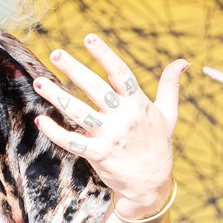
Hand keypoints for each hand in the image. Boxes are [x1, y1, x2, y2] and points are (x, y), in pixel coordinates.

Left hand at [32, 34, 183, 217]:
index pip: (120, 74)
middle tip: (56, 53)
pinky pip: (73, 142)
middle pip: (96, 89)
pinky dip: (56, 132)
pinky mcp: (98, 154)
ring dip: (57, 97)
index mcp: (138, 104)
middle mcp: (124, 118)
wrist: (151, 184)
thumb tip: (183, 62)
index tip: (89, 38)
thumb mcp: (168, 114)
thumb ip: (170, 86)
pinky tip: (41, 120)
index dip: (105, 55)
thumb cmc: (157, 144)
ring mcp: (110, 136)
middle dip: (75, 70)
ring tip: (40, 82)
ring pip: (80, 113)